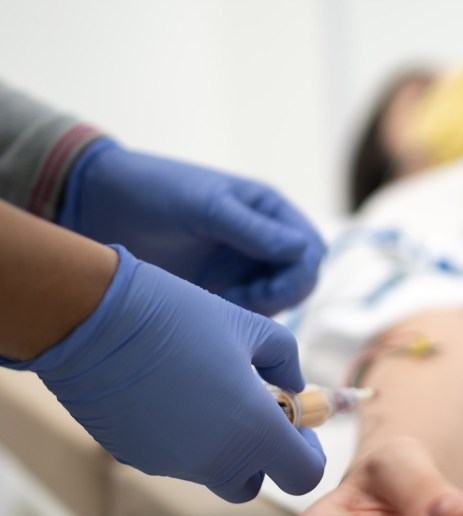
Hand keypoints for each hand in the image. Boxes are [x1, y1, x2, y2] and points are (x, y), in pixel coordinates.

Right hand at [16, 245, 324, 501]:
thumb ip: (286, 363)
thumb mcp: (252, 328)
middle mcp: (215, 460)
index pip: (304, 476)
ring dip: (220, 445)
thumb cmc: (178, 317)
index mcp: (254, 432)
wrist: (93, 319)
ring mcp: (171, 464)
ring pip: (211, 471)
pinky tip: (167, 394)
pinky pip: (172, 458)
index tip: (297, 425)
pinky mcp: (135, 458)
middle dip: (260, 458)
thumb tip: (293, 385)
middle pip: (253, 484)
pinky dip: (181, 438)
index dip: (307, 453)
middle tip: (254, 413)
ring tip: (205, 391)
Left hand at [58, 140, 324, 315]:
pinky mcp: (221, 291)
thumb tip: (302, 250)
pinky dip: (240, 321)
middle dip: (282, 296)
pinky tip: (213, 317)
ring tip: (224, 305)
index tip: (268, 290)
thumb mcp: (205, 206)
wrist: (97, 204)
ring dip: (261, 311)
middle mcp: (264, 241)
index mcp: (270, 212)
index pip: (309, 250)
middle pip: (300, 281)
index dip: (299, 275)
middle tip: (247, 303)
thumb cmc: (154, 192)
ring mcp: (243, 268)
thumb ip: (252, 229)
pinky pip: (247, 315)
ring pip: (277, 302)